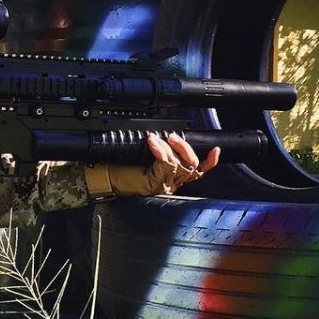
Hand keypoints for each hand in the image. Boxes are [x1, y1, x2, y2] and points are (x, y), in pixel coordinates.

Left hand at [84, 134, 220, 197]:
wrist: (102, 178)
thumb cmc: (119, 167)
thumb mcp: (144, 157)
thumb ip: (160, 150)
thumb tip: (167, 133)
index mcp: (172, 177)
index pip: (198, 171)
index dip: (210, 162)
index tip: (216, 150)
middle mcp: (170, 182)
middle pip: (192, 166)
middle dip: (186, 148)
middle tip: (175, 136)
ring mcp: (162, 184)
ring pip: (179, 165)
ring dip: (170, 148)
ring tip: (159, 138)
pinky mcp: (153, 184)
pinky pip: (164, 165)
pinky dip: (159, 151)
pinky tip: (153, 142)